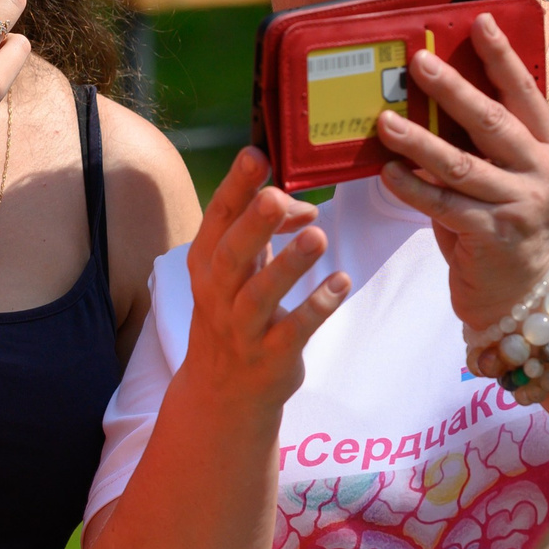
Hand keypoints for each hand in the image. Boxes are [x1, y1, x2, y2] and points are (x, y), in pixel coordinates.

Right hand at [175, 147, 349, 409]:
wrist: (223, 393)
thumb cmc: (234, 316)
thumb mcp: (239, 273)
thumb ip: (266, 233)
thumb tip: (304, 206)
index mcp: (207, 265)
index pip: (217, 220)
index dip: (235, 187)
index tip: (256, 155)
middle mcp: (218, 296)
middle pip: (231, 256)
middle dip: (253, 226)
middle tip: (276, 196)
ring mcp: (242, 329)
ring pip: (259, 295)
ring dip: (288, 266)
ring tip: (318, 235)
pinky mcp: (270, 357)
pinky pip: (294, 331)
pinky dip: (317, 306)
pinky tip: (341, 282)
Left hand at [373, 13, 548, 330]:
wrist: (523, 295)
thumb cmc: (504, 225)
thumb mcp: (508, 178)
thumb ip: (484, 145)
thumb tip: (431, 98)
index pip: (525, 94)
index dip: (502, 57)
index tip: (480, 22)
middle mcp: (542, 173)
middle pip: (492, 121)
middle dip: (453, 89)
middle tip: (417, 62)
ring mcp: (521, 206)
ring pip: (462, 164)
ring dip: (419, 140)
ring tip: (384, 120)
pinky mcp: (493, 236)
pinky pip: (444, 205)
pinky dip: (413, 188)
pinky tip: (387, 172)